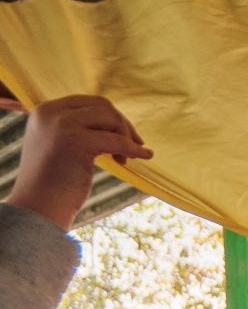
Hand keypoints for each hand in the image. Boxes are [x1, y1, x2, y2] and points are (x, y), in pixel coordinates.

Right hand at [4, 95, 149, 230]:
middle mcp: (50, 113)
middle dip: (122, 125)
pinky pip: (116, 140)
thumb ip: (77, 127)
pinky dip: (134, 148)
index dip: (111, 117)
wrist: (39, 206)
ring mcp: (61, 125)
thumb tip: (114, 120)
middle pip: (102, 106)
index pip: (88, 102)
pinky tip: (146, 156)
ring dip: (126, 137)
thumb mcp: (59, 143)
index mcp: (44, 110)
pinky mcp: (75, 141)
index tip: (124, 136)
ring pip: (111, 118)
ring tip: (124, 160)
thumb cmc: (53, 181)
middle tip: (134, 145)